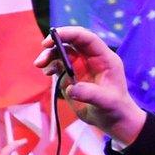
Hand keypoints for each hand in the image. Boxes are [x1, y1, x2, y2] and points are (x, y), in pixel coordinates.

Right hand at [35, 27, 145, 145]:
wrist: (112, 120)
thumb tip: (70, 88)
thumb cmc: (115, 108)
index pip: (87, 38)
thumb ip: (89, 94)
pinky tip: (47, 73)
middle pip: (71, 42)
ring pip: (62, 52)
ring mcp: (80, 66)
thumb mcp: (106, 102)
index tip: (53, 38)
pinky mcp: (71, 76)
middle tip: (43, 48)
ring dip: (49, 55)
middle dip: (56, 43)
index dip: (70, 34)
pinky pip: (58, 65)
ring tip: (40, 65)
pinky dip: (49, 66)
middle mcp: (91, 59)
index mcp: (104, 58)